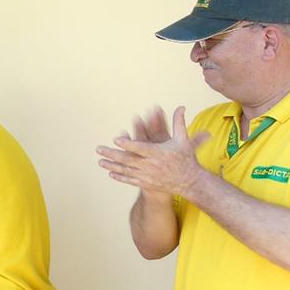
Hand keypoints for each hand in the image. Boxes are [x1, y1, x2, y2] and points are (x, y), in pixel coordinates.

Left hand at [96, 106, 210, 195]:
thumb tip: (181, 106)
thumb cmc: (186, 159)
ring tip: (100, 161)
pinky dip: (120, 176)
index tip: (116, 139)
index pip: (140, 147)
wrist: (190, 182)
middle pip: (127, 159)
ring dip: (112, 165)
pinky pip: (130, 180)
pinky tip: (110, 173)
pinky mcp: (147, 183)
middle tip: (98, 149)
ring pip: (126, 170)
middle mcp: (150, 165)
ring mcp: (147, 175)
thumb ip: (179, 123)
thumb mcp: (183, 140)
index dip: (128, 143)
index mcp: (158, 153)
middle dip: (111, 154)